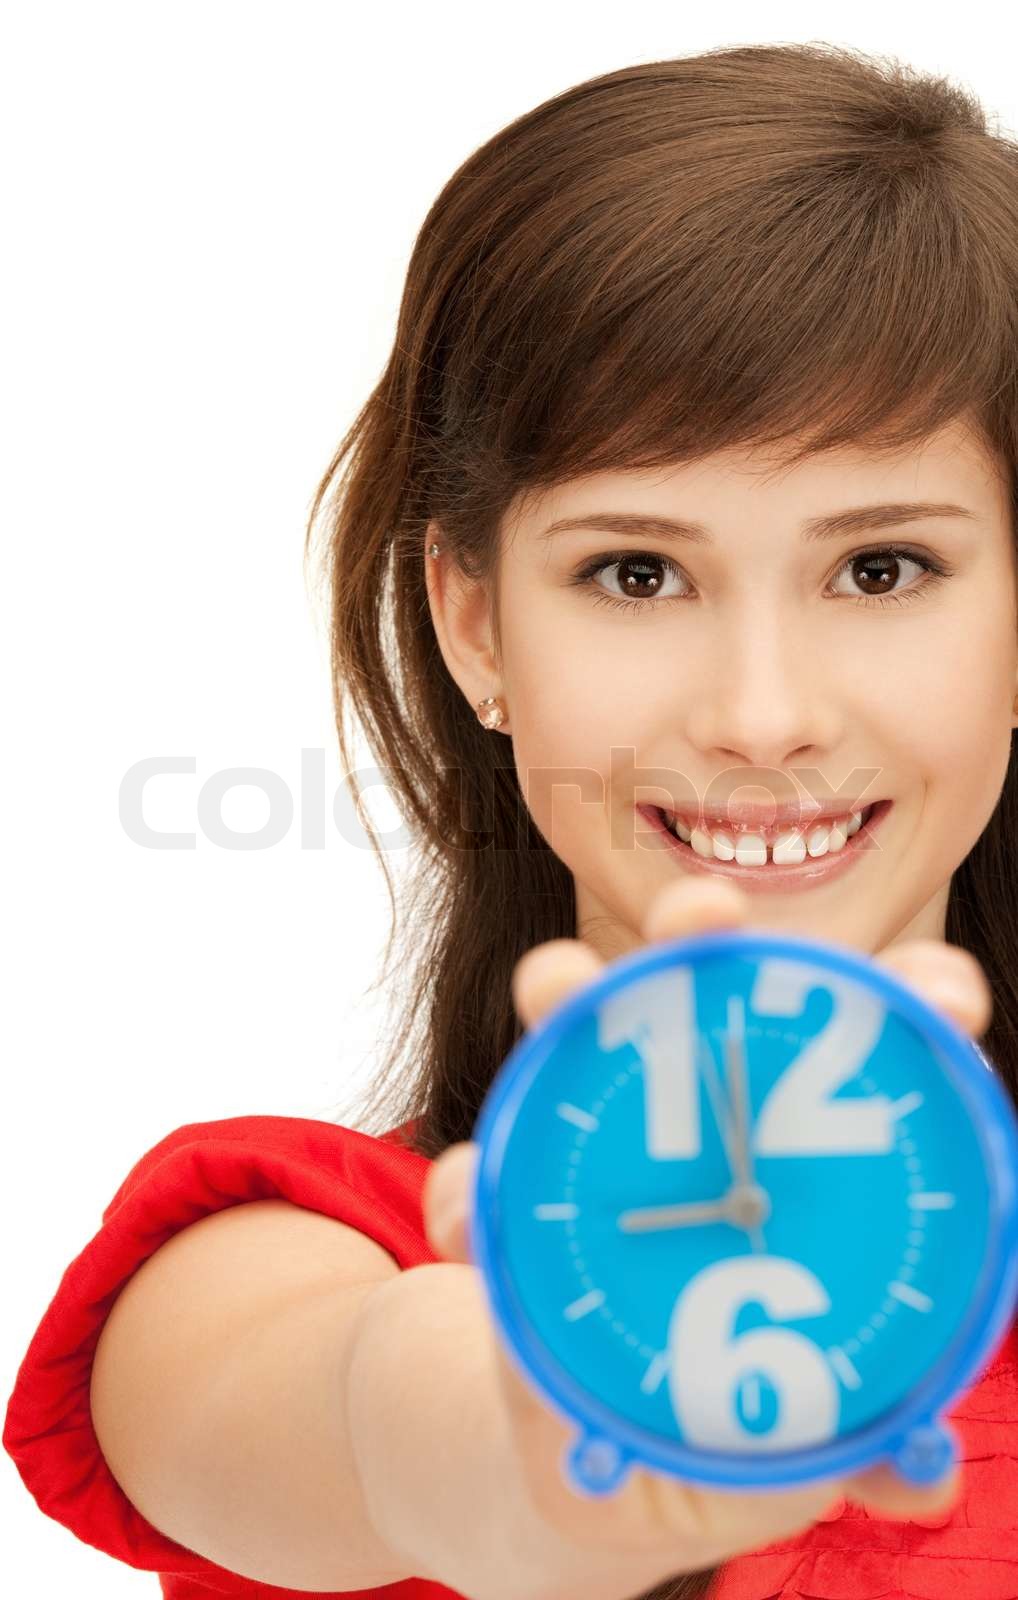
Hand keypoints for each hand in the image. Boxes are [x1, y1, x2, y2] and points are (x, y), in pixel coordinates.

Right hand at [421, 878, 984, 1593]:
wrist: (586, 1470)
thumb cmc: (719, 1424)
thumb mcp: (797, 1439)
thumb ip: (863, 1438)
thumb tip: (928, 1472)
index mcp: (801, 1165)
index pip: (866, 1056)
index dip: (913, 1004)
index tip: (943, 990)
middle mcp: (697, 1127)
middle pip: (706, 992)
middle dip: (704, 930)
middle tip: (707, 912)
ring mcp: (594, 1151)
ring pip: (577, 1037)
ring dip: (566, 995)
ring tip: (559, 988)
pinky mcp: (509, 1209)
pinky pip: (477, 1185)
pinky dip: (468, 1188)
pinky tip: (470, 1208)